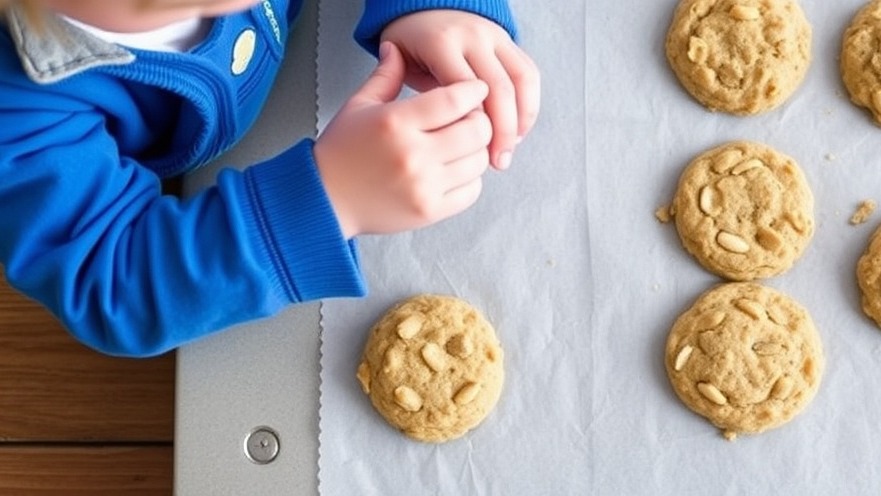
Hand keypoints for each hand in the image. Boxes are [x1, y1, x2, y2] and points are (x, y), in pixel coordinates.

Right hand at [314, 42, 491, 238]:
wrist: (325, 200)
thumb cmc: (341, 153)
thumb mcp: (358, 106)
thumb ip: (385, 76)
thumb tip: (396, 48)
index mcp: (395, 123)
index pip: (454, 100)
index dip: (473, 91)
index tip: (476, 90)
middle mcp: (412, 155)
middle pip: (476, 131)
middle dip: (479, 120)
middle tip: (470, 119)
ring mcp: (423, 186)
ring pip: (478, 161)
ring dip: (475, 150)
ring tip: (459, 146)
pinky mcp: (429, 211)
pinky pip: (471, 191)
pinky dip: (469, 179)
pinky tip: (453, 171)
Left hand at [380, 9, 540, 169]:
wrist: (424, 6)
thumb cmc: (409, 45)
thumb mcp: (399, 64)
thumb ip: (418, 96)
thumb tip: (442, 133)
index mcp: (441, 43)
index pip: (466, 92)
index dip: (474, 126)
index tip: (472, 155)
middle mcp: (472, 36)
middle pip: (499, 88)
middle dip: (503, 130)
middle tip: (498, 162)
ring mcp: (494, 36)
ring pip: (520, 80)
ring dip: (520, 120)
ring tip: (509, 149)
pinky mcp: (508, 40)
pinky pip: (528, 73)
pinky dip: (528, 105)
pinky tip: (518, 131)